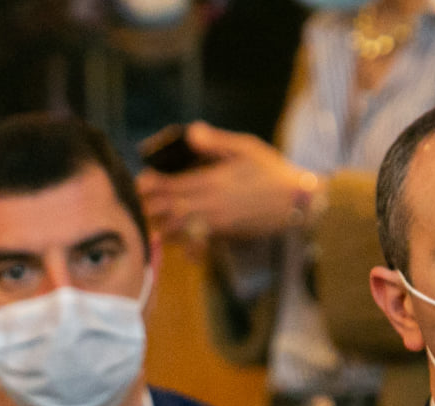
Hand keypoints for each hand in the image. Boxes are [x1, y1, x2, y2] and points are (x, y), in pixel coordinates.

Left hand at [136, 122, 318, 244]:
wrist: (296, 202)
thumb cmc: (272, 171)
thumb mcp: (246, 148)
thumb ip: (216, 142)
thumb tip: (191, 132)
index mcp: (214, 181)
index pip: (173, 185)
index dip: (152, 185)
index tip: (141, 182)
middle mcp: (212, 205)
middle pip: (170, 209)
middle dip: (151, 207)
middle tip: (137, 204)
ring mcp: (218, 223)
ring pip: (181, 229)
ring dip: (162, 226)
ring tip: (149, 222)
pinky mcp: (226, 235)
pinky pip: (199, 243)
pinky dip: (184, 244)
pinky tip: (176, 241)